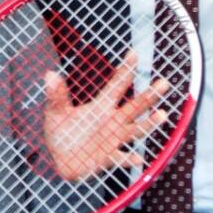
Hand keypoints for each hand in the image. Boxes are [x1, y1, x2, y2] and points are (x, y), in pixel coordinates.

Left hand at [42, 51, 168, 180]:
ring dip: (148, 123)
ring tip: (161, 115)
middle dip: (149, 95)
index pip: (116, 85)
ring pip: (135, 130)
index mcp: (101, 106)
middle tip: (163, 83)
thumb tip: (49, 74)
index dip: (125, 70)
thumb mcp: (56, 112)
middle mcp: (112, 121)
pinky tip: (135, 158)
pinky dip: (127, 159)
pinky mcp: (107, 157)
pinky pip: (119, 158)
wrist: (59, 159)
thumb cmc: (61, 131)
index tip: (134, 54)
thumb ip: (56, 95)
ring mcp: (113, 139)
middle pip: (135, 106)